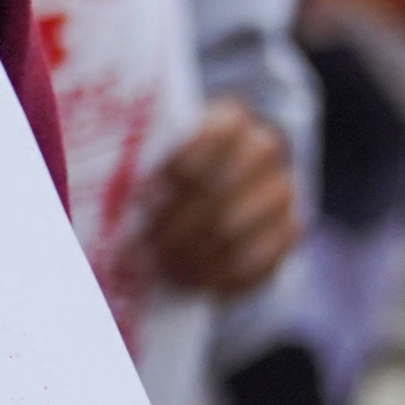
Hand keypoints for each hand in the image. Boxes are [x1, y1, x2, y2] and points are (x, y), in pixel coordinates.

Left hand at [127, 101, 299, 302]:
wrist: (225, 187)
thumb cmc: (176, 170)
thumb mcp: (159, 157)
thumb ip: (145, 167)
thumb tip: (114, 197)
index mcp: (232, 120)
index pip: (215, 134)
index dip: (177, 166)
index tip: (142, 198)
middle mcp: (264, 148)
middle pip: (218, 189)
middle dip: (174, 223)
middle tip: (143, 247)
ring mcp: (282, 190)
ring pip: (235, 228)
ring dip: (191, 253)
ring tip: (160, 268)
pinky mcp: (290, 229)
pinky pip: (258, 260)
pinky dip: (220, 276)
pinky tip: (191, 283)